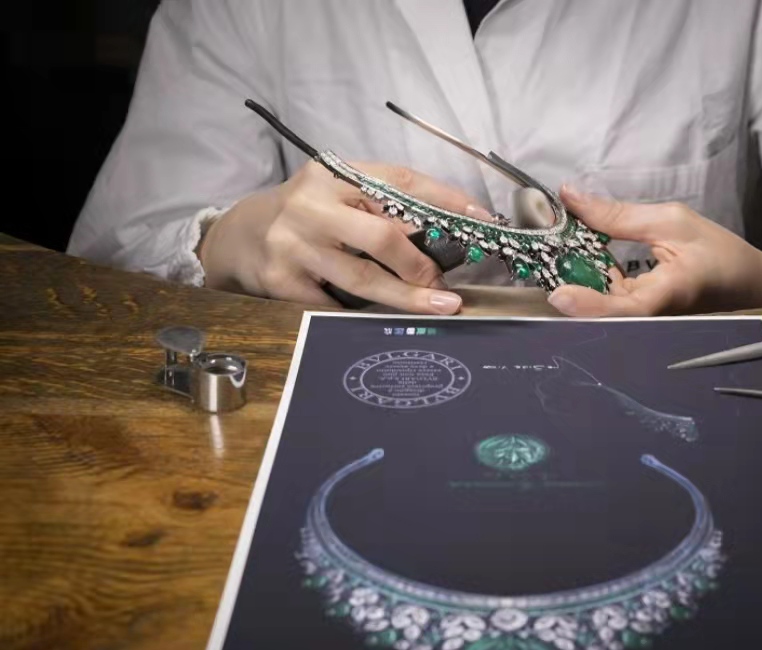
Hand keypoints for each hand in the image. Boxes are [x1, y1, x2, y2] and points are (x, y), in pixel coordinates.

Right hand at [198, 161, 489, 312]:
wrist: (238, 236)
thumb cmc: (306, 215)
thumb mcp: (337, 193)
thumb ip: (380, 204)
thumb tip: (448, 231)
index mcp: (333, 174)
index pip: (400, 181)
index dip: (445, 199)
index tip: (481, 219)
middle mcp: (312, 205)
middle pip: (380, 236)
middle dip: (420, 262)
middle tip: (445, 281)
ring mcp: (294, 245)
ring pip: (362, 278)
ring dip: (406, 297)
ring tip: (440, 305)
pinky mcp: (282, 282)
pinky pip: (334, 305)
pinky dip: (364, 314)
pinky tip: (387, 322)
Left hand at [547, 186, 761, 315]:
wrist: (747, 285)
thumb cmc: (718, 252)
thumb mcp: (672, 221)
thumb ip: (618, 215)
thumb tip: (570, 198)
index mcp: (670, 294)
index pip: (628, 309)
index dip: (592, 307)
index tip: (560, 296)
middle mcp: (654, 318)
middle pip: (604, 315)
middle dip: (570, 289)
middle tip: (542, 259)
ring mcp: (644, 322)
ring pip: (600, 311)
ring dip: (574, 283)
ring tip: (552, 254)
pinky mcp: (638, 321)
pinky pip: (606, 306)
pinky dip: (587, 284)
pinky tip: (574, 262)